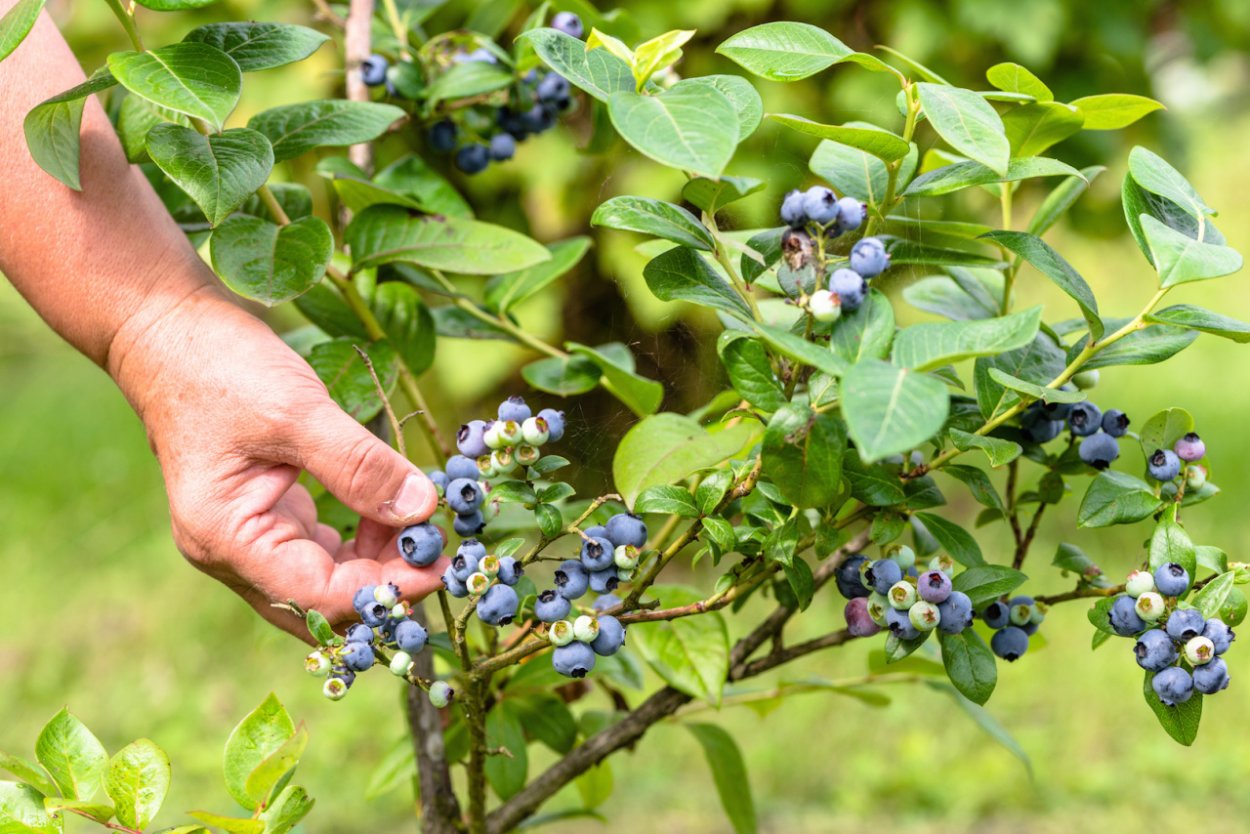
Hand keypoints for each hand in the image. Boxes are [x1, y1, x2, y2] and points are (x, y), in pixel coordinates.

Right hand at [107, 276, 444, 637]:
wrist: (166, 331)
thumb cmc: (219, 367)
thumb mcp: (297, 411)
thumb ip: (360, 466)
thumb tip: (423, 510)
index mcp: (226, 538)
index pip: (318, 595)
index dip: (385, 589)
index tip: (443, 566)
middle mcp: (230, 552)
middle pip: (320, 602)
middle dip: (384, 587)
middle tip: (446, 557)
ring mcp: (245, 537)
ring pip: (324, 581)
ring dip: (377, 564)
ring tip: (426, 530)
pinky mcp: (264, 516)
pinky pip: (320, 551)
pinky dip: (361, 541)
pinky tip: (393, 513)